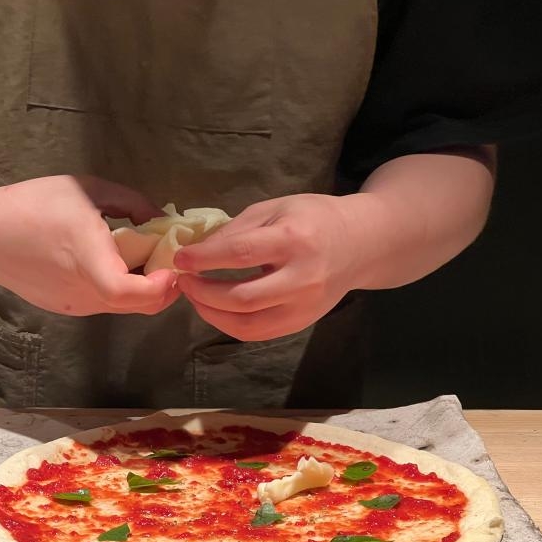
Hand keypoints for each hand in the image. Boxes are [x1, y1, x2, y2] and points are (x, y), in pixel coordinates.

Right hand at [0, 175, 178, 315]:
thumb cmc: (31, 205)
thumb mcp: (85, 188)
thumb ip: (130, 202)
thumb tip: (161, 219)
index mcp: (86, 259)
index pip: (127, 291)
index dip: (160, 285)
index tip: (172, 264)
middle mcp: (83, 292)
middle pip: (139, 307)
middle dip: (165, 287)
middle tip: (171, 259)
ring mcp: (75, 306)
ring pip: (124, 308)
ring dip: (144, 288)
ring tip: (144, 257)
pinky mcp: (67, 309)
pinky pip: (105, 304)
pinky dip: (121, 289)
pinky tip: (114, 263)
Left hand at [174, 194, 358, 340]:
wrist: (361, 244)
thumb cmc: (313, 219)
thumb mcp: (276, 208)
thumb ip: (237, 229)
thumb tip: (198, 250)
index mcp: (294, 240)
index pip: (240, 254)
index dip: (204, 259)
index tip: (180, 259)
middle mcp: (301, 278)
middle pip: (241, 297)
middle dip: (202, 292)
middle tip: (183, 280)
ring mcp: (304, 307)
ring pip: (246, 324)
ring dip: (211, 314)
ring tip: (195, 296)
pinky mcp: (302, 323)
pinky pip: (257, 334)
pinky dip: (229, 325)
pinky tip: (215, 310)